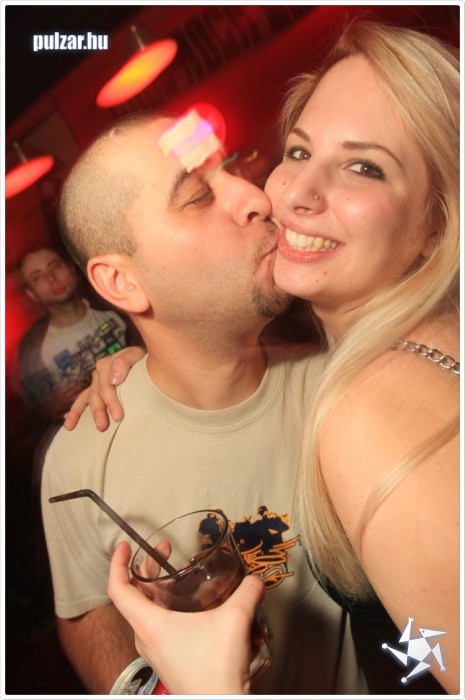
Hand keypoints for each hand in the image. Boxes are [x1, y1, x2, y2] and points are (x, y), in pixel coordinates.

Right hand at [63, 346, 144, 430]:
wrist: (145, 361)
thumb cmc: (142, 361)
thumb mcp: (136, 356)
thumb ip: (124, 362)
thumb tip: (113, 379)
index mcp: (106, 365)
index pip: (106, 385)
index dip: (110, 401)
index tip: (118, 416)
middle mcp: (98, 374)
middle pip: (95, 394)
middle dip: (98, 411)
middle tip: (102, 427)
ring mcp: (96, 383)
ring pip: (85, 398)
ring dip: (77, 412)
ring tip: (70, 426)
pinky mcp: (96, 391)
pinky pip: (82, 400)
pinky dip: (75, 410)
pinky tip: (67, 421)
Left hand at [108, 542, 263, 694]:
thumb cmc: (216, 670)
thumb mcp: (235, 620)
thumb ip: (247, 592)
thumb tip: (255, 580)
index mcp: (149, 624)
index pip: (118, 589)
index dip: (117, 564)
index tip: (124, 546)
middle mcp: (145, 637)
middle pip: (133, 596)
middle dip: (146, 568)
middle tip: (165, 551)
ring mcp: (155, 651)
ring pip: (146, 612)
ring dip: (157, 589)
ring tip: (178, 576)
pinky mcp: (167, 659)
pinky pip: (157, 626)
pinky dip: (167, 608)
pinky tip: (191, 605)